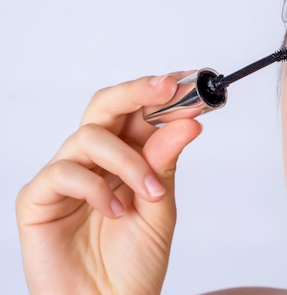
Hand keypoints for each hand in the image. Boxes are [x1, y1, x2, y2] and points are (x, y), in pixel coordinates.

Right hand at [16, 74, 202, 294]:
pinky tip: (114, 212)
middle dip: (137, 92)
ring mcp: (66, 177)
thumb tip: (188, 124)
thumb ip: (165, 164)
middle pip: (105, 106)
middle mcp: (95, 160)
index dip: (161, 93)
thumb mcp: (160, 208)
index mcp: (127, 157)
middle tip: (167, 88)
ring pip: (89, 136)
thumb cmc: (135, 263)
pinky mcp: (38, 200)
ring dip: (128, 160)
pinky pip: (62, 172)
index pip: (138, 112)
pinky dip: (95, 188)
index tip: (189, 82)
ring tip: (150, 193)